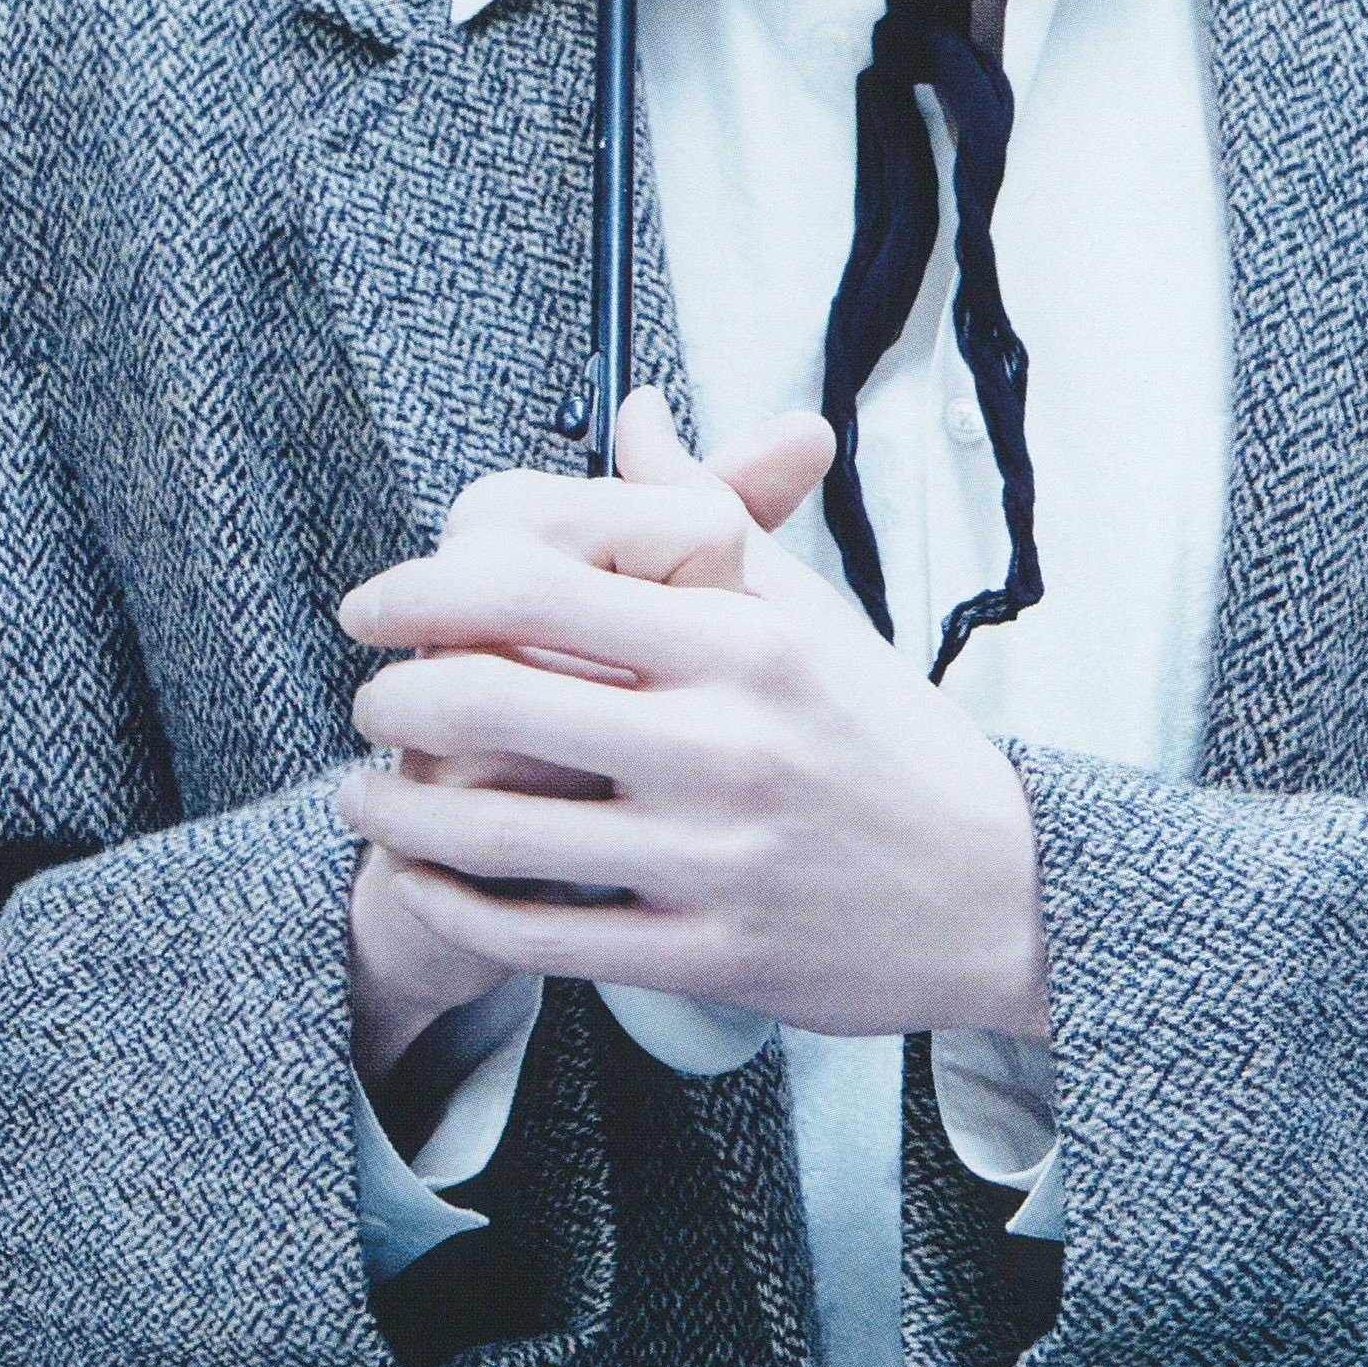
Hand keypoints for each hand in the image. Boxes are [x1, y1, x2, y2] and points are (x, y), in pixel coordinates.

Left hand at [330, 389, 1049, 1067]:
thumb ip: (706, 515)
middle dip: (393, 696)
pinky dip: (458, 909)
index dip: (424, 588)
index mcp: (743, 641)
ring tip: (365, 795)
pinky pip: (540, 935)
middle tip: (369, 694)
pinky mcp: (706, 952)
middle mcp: (722, 742)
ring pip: (495, 833)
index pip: (538, 585)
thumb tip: (636, 415)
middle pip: (492, 698)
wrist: (1002, 892)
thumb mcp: (811, 613)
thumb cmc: (893, 743)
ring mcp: (711, 854)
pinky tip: (430, 883)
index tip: (377, 602)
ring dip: (398, 812)